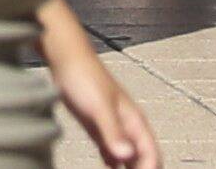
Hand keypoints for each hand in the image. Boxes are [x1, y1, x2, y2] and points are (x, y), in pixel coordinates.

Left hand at [52, 30, 159, 168]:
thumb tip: (126, 155)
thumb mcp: (100, 106)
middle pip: (142, 159)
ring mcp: (113, 128)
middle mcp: (127, 127)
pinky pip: (111, 153)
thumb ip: (113, 131)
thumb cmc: (84, 76)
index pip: (151, 156)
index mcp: (134, 122)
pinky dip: (113, 165)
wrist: (64, 58)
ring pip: (128, 158)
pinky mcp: (97, 128)